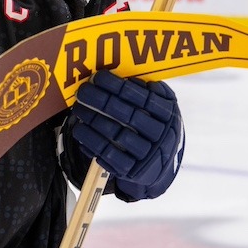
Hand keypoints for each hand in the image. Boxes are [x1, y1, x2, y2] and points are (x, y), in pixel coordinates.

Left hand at [68, 70, 183, 199]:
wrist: (158, 164)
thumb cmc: (153, 124)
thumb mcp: (160, 106)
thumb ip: (147, 90)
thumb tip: (125, 77)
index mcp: (169, 116)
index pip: (144, 98)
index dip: (120, 87)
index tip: (98, 77)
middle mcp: (161, 136)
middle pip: (129, 116)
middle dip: (103, 101)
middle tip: (83, 91)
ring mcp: (147, 155)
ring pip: (117, 135)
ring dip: (94, 120)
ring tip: (78, 108)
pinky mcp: (132, 171)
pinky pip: (109, 156)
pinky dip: (92, 142)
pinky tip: (80, 130)